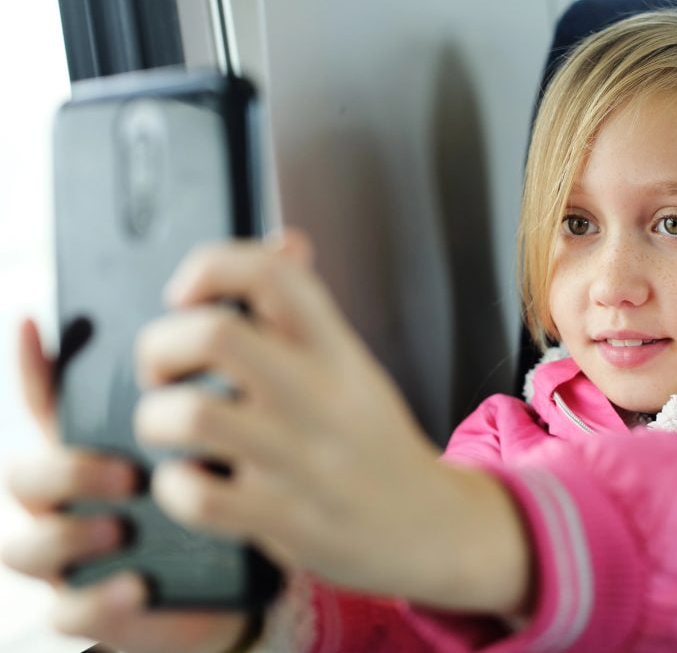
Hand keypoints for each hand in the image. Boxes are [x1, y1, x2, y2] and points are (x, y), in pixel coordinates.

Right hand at [1, 318, 248, 652]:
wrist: (261, 563)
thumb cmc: (245, 471)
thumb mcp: (251, 405)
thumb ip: (256, 334)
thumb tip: (293, 244)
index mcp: (110, 435)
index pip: (52, 395)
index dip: (32, 363)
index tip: (35, 323)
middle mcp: (84, 489)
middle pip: (30, 467)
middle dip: (65, 463)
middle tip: (129, 458)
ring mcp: (83, 548)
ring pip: (27, 541)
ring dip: (71, 530)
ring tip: (124, 520)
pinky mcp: (102, 604)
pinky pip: (71, 609)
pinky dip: (99, 599)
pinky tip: (139, 585)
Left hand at [135, 228, 529, 614]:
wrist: (430, 525)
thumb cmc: (377, 443)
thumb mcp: (354, 366)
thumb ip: (309, 308)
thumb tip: (285, 240)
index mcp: (337, 353)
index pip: (273, 274)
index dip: (211, 266)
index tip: (188, 295)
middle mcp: (320, 398)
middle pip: (216, 334)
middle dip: (160, 344)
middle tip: (162, 369)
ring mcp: (301, 460)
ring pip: (193, 415)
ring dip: (156, 417)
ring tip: (170, 427)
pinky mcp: (284, 519)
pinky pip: (198, 496)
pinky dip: (173, 486)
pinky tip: (190, 480)